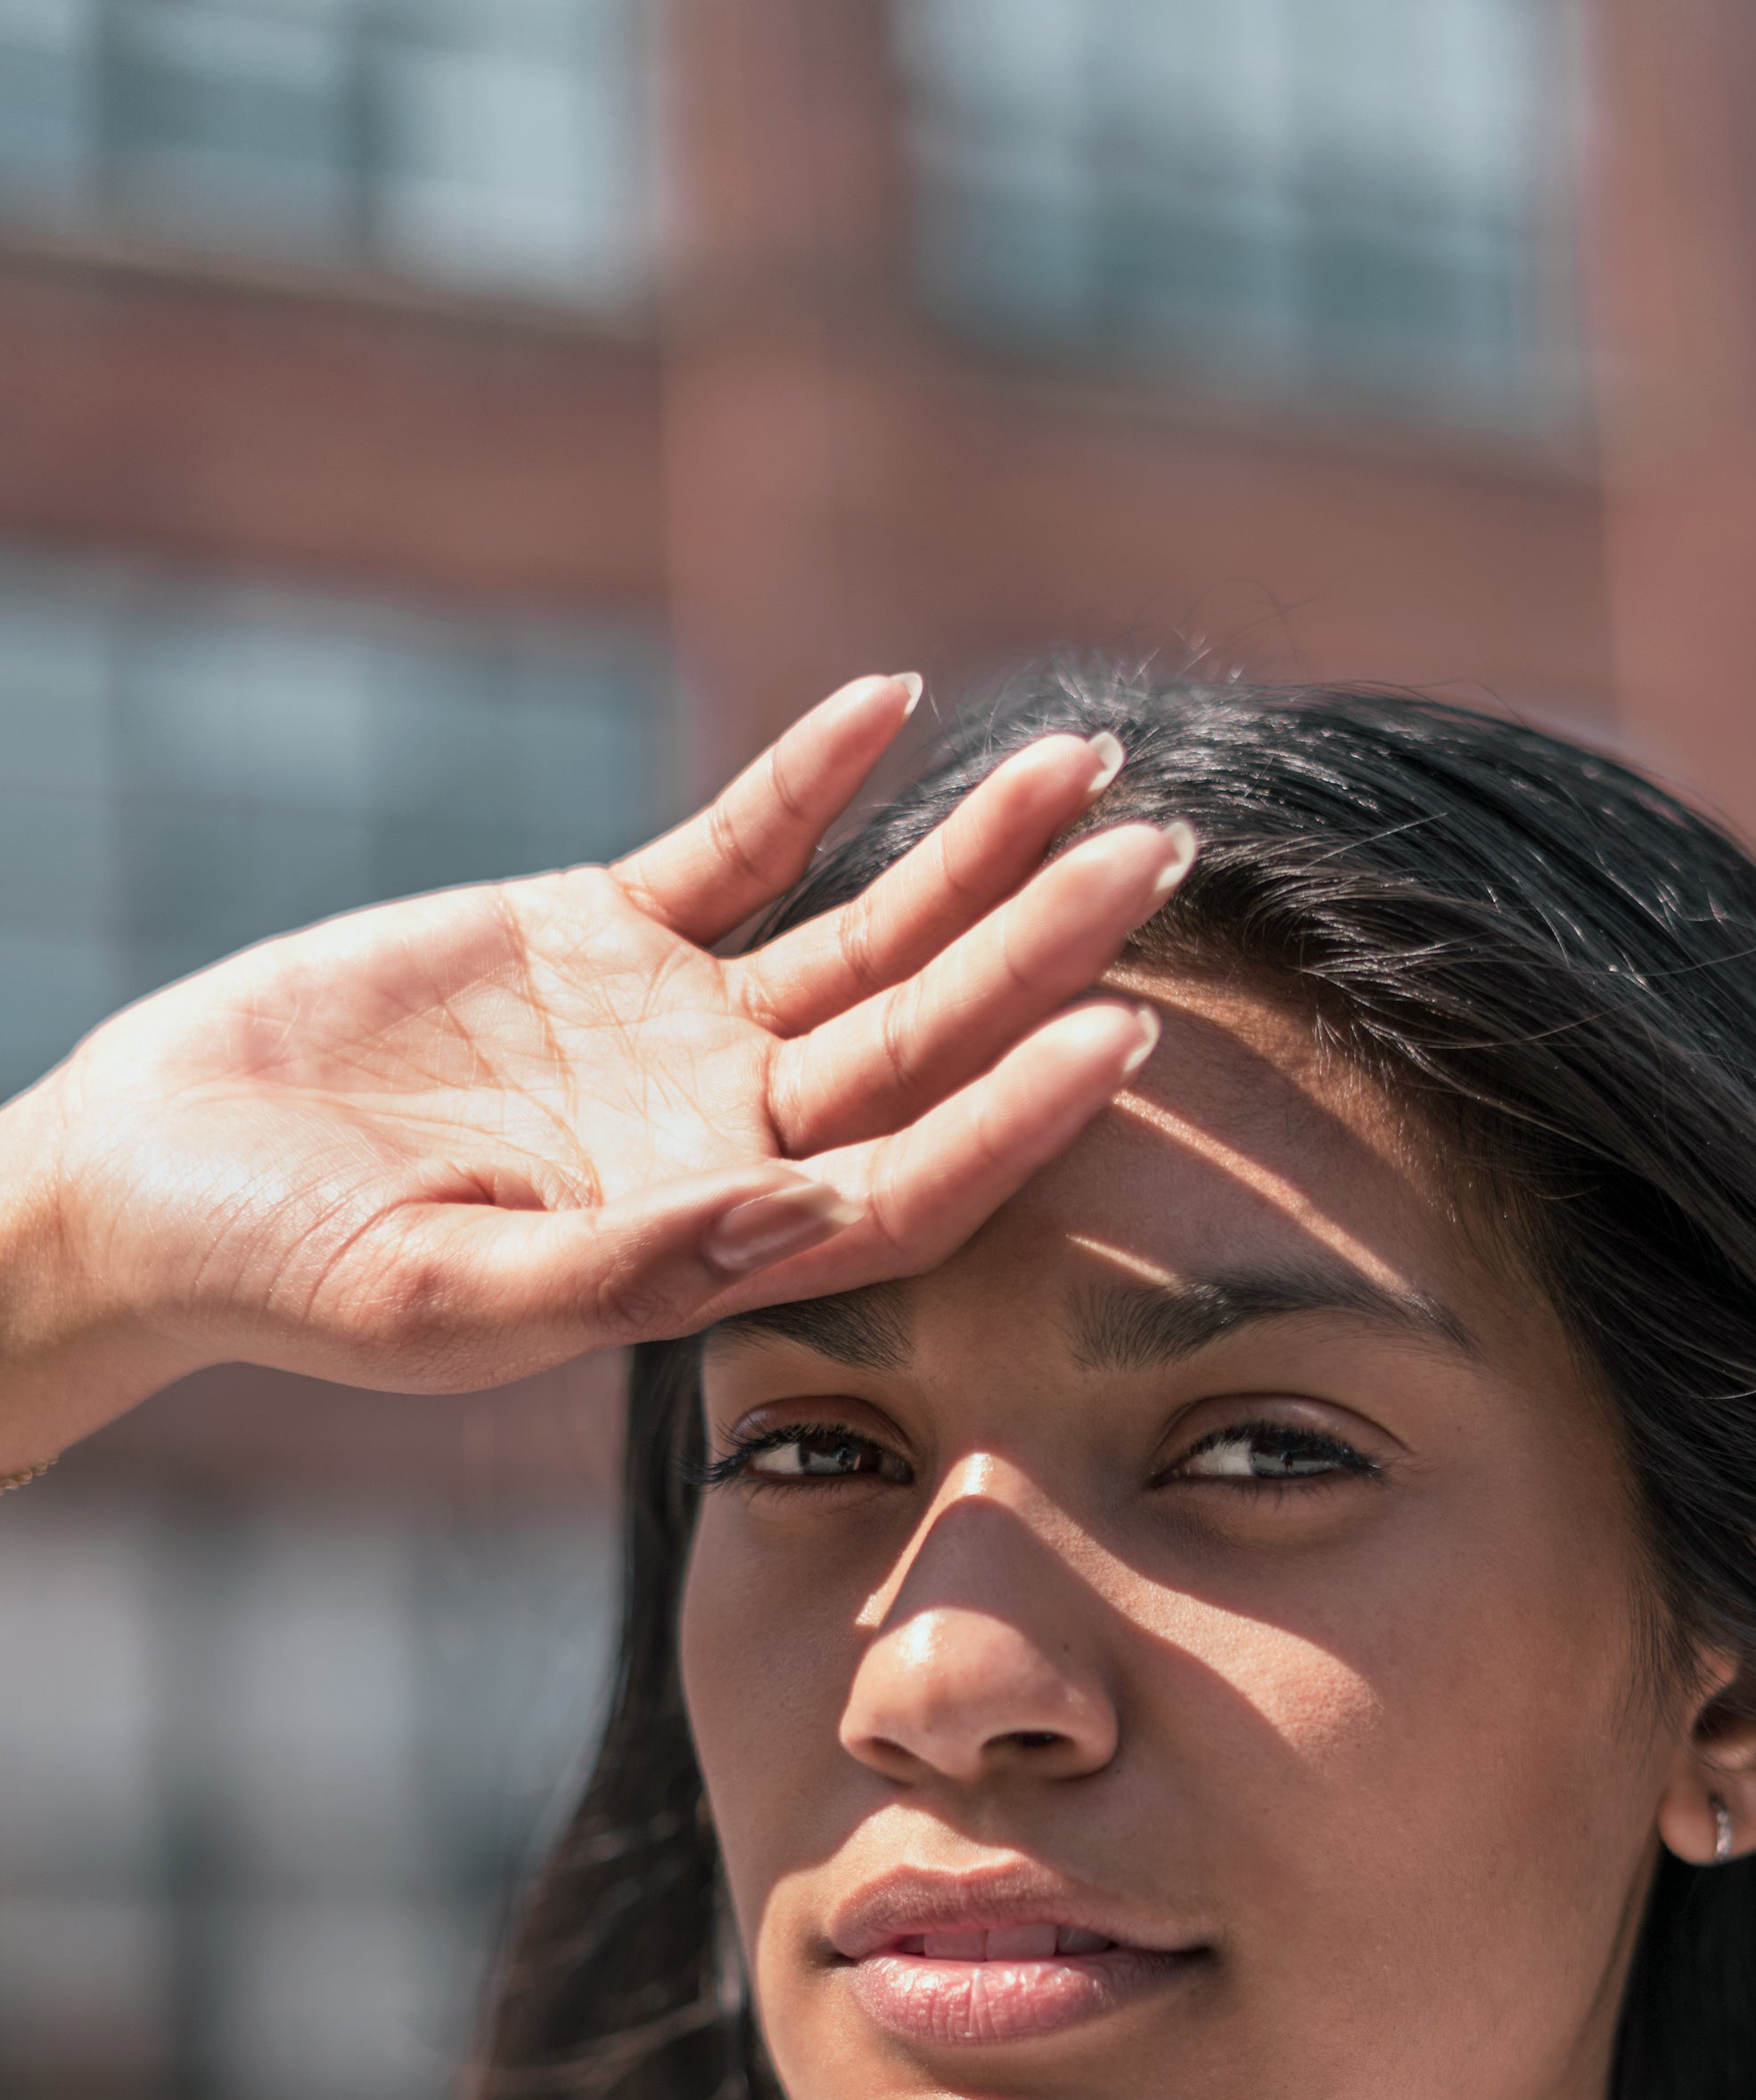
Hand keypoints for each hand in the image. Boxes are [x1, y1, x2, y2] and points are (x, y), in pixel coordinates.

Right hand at [0, 674, 1187, 1462]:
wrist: (158, 1184)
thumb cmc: (284, 1278)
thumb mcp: (444, 1301)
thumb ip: (625, 1273)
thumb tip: (799, 1221)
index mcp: (715, 1243)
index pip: (911, 1184)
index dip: (1017, 1118)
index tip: (1122, 1035)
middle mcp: (728, 1135)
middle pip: (925, 1038)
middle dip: (1043, 949)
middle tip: (1158, 859)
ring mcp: (674, 1032)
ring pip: (864, 931)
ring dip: (970, 851)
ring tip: (1086, 766)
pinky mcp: (599, 934)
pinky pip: (733, 843)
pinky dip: (805, 775)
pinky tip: (894, 702)